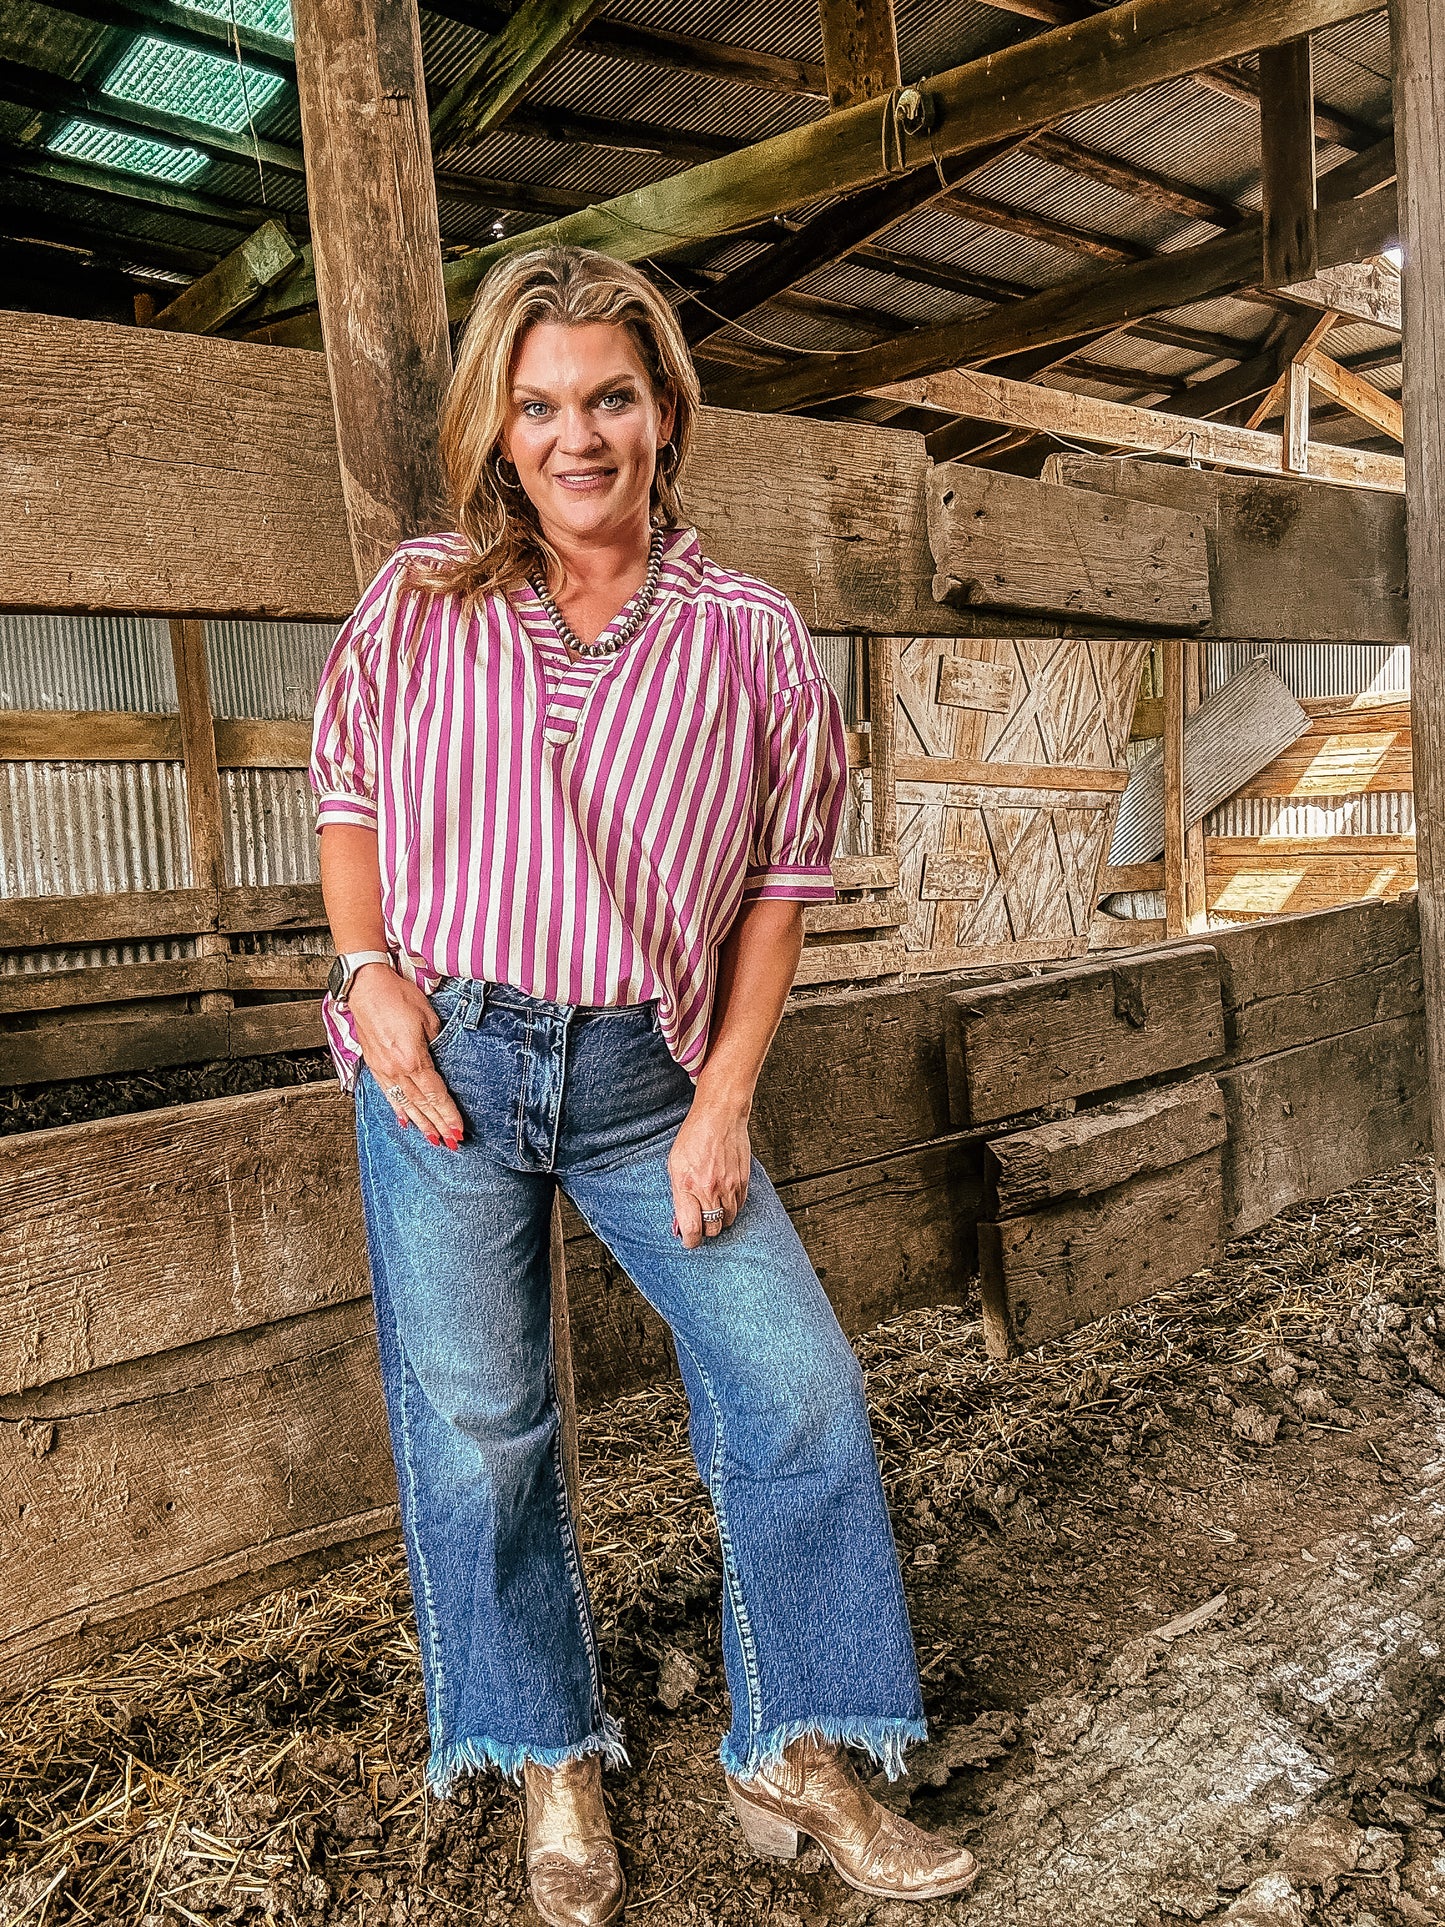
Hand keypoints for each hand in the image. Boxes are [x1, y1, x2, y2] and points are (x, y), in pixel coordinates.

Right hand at [348, 964, 464, 1148]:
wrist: (366, 987)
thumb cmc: (398, 996)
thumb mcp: (428, 1017)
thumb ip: (437, 1044)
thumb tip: (441, 1062)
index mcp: (412, 1058)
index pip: (435, 1094)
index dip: (447, 1114)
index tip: (458, 1130)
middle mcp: (396, 1069)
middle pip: (421, 1104)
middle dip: (437, 1125)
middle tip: (451, 1142)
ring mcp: (382, 1068)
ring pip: (404, 1103)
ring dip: (420, 1123)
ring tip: (433, 1139)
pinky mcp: (373, 1064)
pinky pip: (388, 1093)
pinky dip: (398, 1109)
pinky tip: (405, 1121)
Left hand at [668, 1092, 750, 1247]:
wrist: (720, 1117)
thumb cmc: (693, 1138)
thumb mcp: (675, 1165)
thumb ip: (677, 1194)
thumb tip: (680, 1222)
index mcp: (687, 1185)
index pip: (691, 1228)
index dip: (689, 1241)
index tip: (688, 1242)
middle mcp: (709, 1189)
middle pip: (712, 1229)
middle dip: (704, 1232)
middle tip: (699, 1226)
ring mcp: (729, 1186)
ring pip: (727, 1220)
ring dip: (719, 1220)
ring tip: (711, 1210)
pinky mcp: (744, 1181)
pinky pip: (739, 1207)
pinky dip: (731, 1209)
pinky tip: (723, 1200)